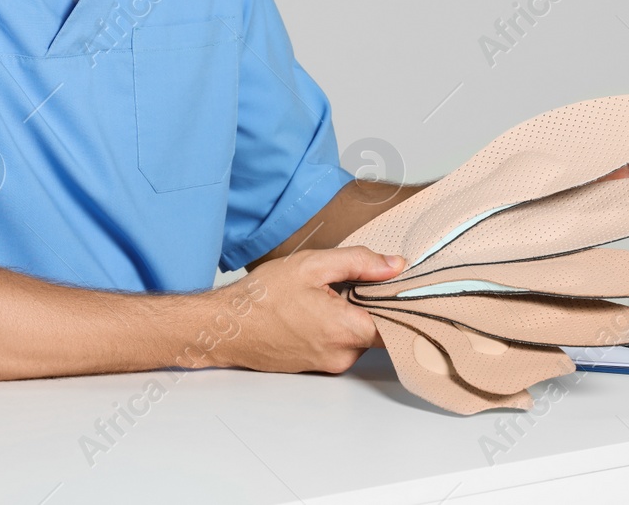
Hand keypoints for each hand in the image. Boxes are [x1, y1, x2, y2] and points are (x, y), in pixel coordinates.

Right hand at [216, 246, 405, 373]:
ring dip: (351, 316)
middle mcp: (343, 354)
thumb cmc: (263, 297)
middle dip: (371, 305)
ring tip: (323, 296)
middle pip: (379, 330)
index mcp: (347, 329)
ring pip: (358, 337)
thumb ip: (359, 262)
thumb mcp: (312, 264)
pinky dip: (335, 327)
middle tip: (351, 283)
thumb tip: (395, 265)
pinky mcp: (317, 366)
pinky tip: (312, 311)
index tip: (399, 285)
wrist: (227, 327)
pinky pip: (340, 345)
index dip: (401, 303)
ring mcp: (329, 364)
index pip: (398, 323)